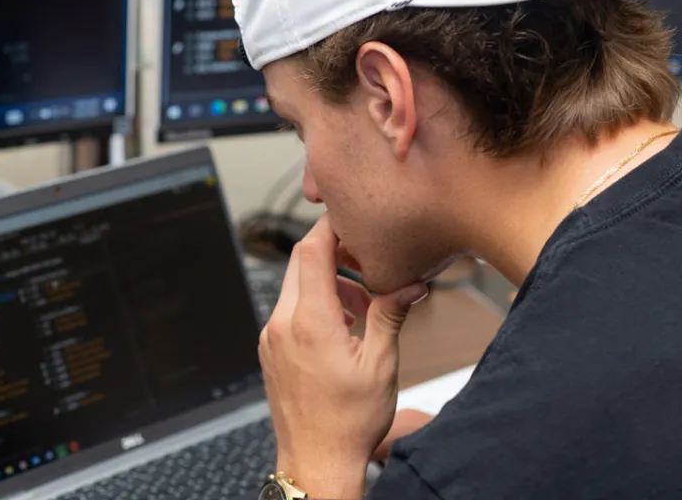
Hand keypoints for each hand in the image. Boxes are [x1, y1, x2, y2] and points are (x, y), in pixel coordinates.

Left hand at [260, 214, 428, 497]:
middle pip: (300, 263)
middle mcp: (282, 325)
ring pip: (294, 287)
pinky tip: (342, 326)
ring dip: (327, 282)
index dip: (331, 228)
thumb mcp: (380, 365)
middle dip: (333, 254)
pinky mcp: (270, 351)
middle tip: (366, 262)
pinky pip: (289, 311)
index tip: (352, 219)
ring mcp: (271, 338)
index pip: (311, 251)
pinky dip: (314, 304)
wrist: (317, 462)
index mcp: (310, 323)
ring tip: (362, 304)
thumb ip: (390, 315)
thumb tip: (410, 284)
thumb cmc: (348, 422)